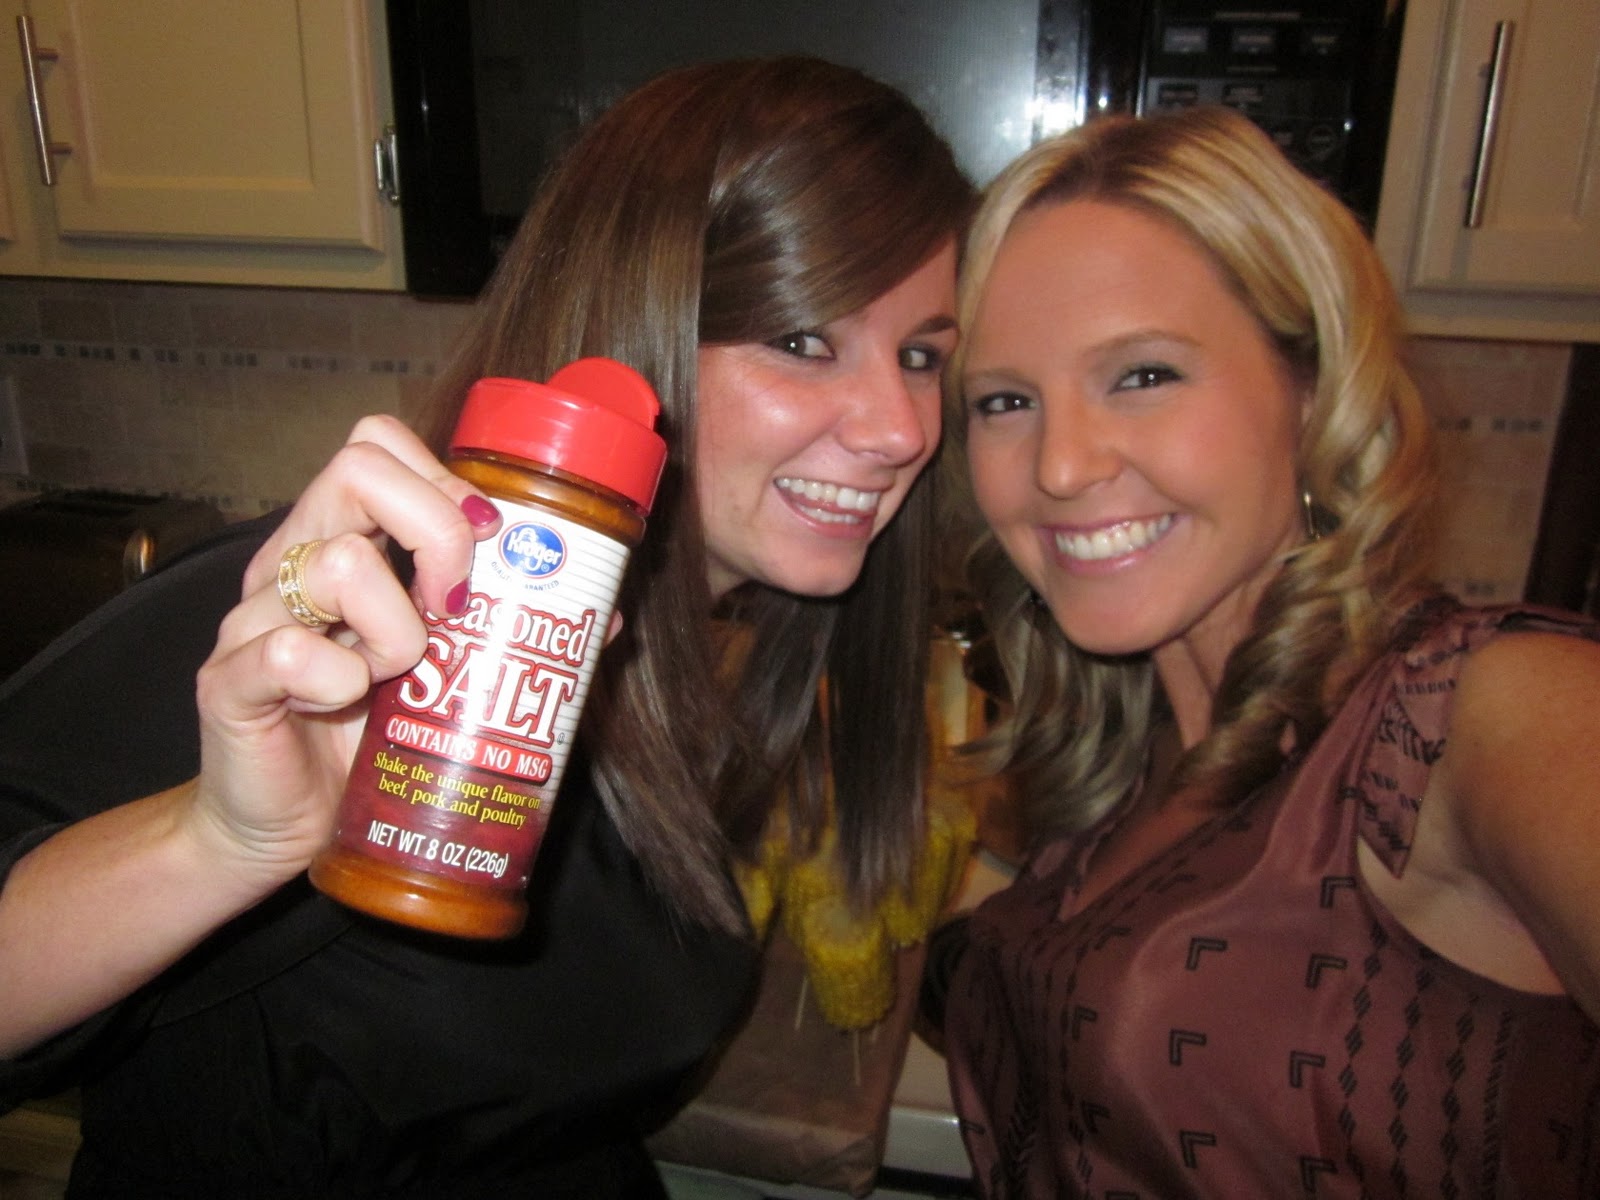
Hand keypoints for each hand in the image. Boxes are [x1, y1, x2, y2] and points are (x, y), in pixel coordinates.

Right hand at [186, 415, 500, 886]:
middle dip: (438, 532)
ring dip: (396, 629)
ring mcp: (255, 617)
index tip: (488, 547)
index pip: (379, 447)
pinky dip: (335, 682)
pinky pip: (288, 652)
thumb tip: (604, 620)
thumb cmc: (365, 744)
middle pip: (357, 468)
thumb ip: (509, 636)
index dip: (445, 480)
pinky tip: (341, 706)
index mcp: (342, 543)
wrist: (281, 830)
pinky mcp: (230, 680)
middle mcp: (292, 563)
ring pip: (339, 564)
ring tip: (394, 679)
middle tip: (456, 607)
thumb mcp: (444, 677)